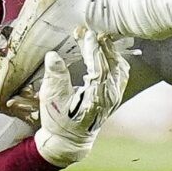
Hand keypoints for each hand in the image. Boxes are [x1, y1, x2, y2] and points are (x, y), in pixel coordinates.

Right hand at [32, 32, 131, 168]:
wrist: (69, 139)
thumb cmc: (59, 119)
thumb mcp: (51, 98)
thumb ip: (55, 76)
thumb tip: (53, 55)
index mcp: (95, 97)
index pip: (98, 68)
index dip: (92, 49)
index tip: (86, 33)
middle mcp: (110, 96)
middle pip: (110, 64)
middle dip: (99, 45)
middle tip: (87, 31)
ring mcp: (115, 95)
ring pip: (118, 66)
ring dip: (108, 50)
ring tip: (96, 37)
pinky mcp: (115, 94)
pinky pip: (120, 72)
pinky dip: (113, 59)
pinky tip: (105, 51)